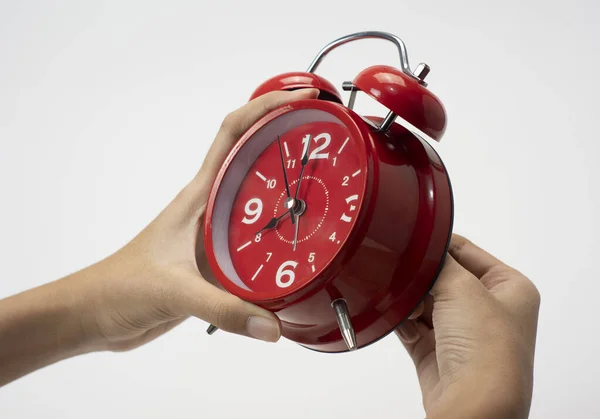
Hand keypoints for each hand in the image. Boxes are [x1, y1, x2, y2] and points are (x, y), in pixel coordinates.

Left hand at [87, 88, 318, 350]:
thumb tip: (272, 324)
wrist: (97, 313)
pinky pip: (258, 238)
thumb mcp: (174, 291)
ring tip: (326, 187)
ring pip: (259, 197)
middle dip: (289, 138)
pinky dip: (282, 235)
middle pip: (254, 156)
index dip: (266, 108)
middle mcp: (210, 207)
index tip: (301, 99)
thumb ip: (225, 309)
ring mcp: (215, 231)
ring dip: (289, 186)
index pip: (233, 133)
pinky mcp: (218, 259)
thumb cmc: (120, 288)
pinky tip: (301, 248)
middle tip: (327, 139)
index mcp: (199, 197)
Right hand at [396, 234, 539, 418]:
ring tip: (403, 302)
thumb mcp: (462, 287)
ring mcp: (463, 332)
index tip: (414, 240)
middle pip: (443, 278)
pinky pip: (413, 325)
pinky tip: (400, 320)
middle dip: (421, 278)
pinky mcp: (439, 352)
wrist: (472, 402)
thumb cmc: (487, 350)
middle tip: (405, 273)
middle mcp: (489, 310)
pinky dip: (403, 321)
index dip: (439, 245)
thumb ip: (438, 262)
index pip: (467, 251)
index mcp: (510, 288)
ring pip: (425, 302)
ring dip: (410, 301)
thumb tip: (422, 247)